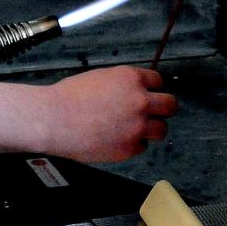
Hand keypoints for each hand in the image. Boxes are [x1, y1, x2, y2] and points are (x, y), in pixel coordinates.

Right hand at [46, 66, 176, 163]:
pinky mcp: (131, 147)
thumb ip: (122, 84)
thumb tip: (132, 91)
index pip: (158, 81)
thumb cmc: (70, 96)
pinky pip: (142, 146)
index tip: (149, 93)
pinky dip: (133, 143)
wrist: (56, 118)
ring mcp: (138, 126)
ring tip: (134, 128)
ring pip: (162, 129)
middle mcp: (140, 101)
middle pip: (170, 105)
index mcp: (130, 78)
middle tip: (153, 112)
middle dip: (162, 108)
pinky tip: (116, 138)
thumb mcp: (100, 77)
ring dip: (151, 128)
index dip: (152, 88)